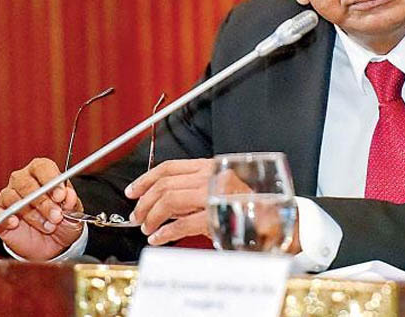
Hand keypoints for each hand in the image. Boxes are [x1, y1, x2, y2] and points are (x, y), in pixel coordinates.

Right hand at [0, 158, 83, 260]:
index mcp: (43, 172)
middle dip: (43, 202)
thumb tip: (68, 195)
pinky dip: (2, 217)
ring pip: (12, 198)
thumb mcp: (74, 214)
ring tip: (47, 226)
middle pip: (27, 183)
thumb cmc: (63, 223)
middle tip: (56, 217)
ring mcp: (8, 196)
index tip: (61, 196)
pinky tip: (15, 223)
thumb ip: (72, 203)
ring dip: (31, 214)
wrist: (53, 245)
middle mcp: (23, 180)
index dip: (52, 179)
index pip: (43, 167)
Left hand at [125, 159, 247, 245]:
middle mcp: (212, 177)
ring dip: (152, 216)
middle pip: (164, 185)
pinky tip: (159, 238)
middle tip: (137, 216)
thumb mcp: (218, 190)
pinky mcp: (215, 217)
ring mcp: (214, 196)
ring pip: (168, 201)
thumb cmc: (247, 208)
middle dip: (144, 202)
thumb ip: (192, 190)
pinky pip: (180, 224)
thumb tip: (161, 199)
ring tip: (148, 228)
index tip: (133, 191)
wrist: (271, 222)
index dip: (146, 179)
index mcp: (211, 167)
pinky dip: (164, 233)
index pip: (170, 167)